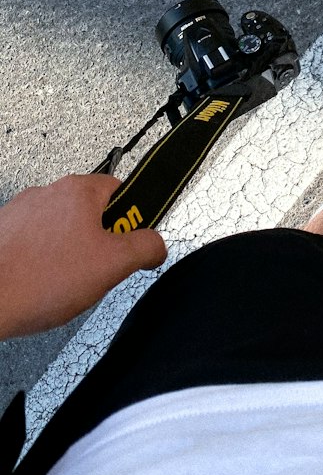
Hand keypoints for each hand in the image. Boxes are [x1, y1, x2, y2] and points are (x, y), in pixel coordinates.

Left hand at [0, 174, 166, 337]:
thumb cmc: (36, 281)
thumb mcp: (112, 266)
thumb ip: (145, 248)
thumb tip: (156, 245)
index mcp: (78, 191)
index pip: (121, 190)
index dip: (132, 219)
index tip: (131, 240)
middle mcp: (48, 193)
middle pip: (90, 212)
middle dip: (98, 241)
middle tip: (97, 268)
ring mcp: (21, 212)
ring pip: (61, 229)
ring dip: (68, 252)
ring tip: (63, 281)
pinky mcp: (3, 234)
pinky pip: (34, 243)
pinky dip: (40, 261)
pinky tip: (40, 284)